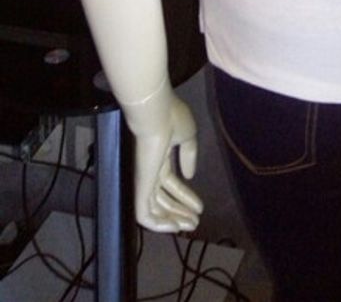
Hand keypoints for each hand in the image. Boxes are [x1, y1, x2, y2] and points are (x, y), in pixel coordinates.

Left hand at [124, 85, 203, 232]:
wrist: (155, 114)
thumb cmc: (171, 118)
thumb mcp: (188, 135)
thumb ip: (189, 155)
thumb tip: (190, 175)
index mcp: (160, 157)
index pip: (170, 182)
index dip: (185, 196)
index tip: (200, 208)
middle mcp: (150, 171)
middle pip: (162, 198)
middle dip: (180, 211)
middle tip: (195, 223)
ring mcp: (144, 180)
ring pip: (155, 209)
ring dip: (173, 219)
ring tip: (190, 225)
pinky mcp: (140, 186)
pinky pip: (145, 214)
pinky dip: (159, 224)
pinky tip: (174, 227)